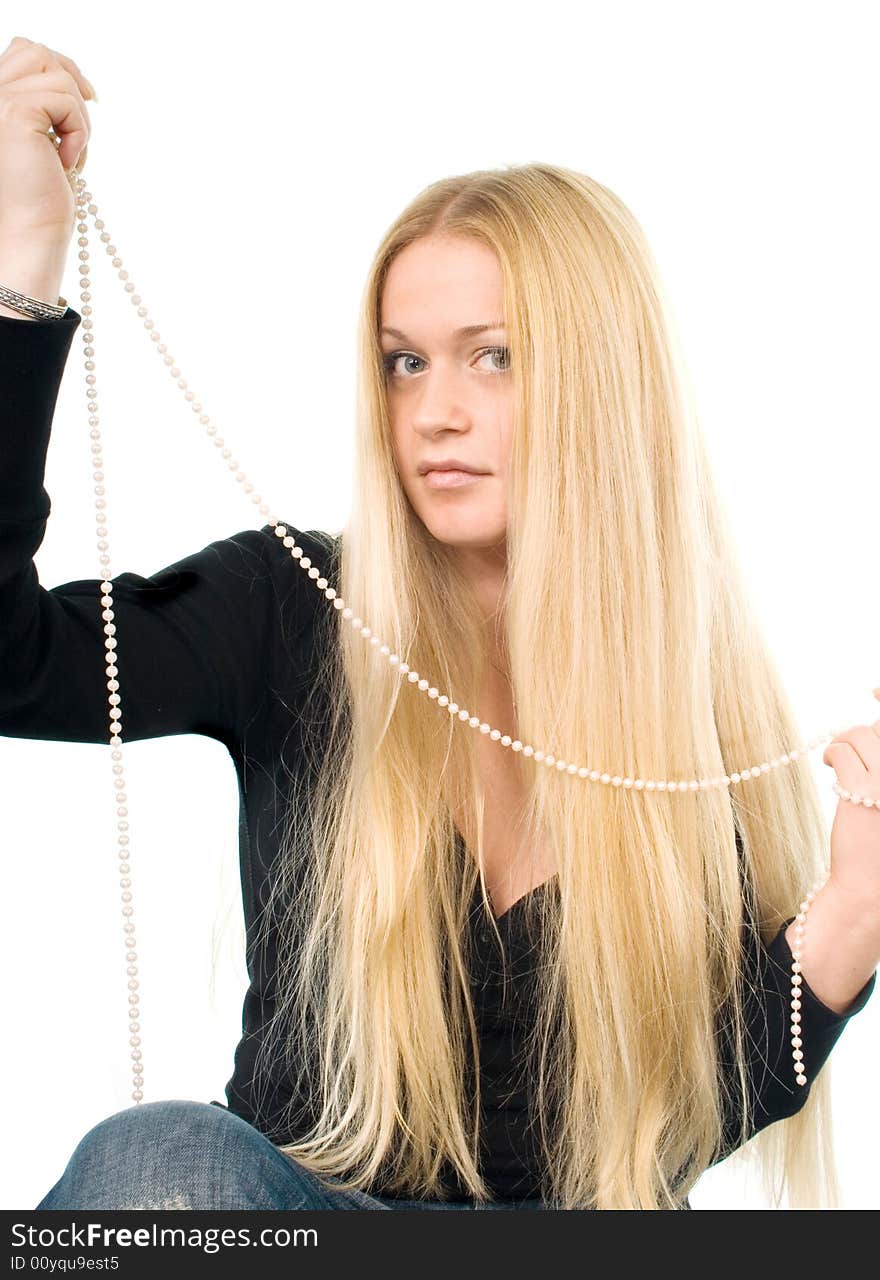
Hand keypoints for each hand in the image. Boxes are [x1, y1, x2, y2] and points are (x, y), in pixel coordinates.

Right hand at [0, 36, 95, 244]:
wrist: (30, 230)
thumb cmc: (41, 192)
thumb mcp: (46, 139)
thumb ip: (49, 105)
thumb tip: (81, 84)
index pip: (26, 51)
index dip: (62, 67)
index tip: (89, 97)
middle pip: (38, 53)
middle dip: (71, 87)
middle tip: (79, 132)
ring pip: (58, 77)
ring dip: (77, 119)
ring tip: (68, 155)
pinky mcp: (15, 112)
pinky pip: (65, 100)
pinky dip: (78, 131)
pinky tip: (65, 161)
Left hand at [821, 688, 879, 912]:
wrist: (873, 887)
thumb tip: (874, 709)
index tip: (871, 688)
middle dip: (864, 736)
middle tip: (854, 758)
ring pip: (861, 734)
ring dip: (846, 744)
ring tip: (842, 766)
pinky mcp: (865, 790)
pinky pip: (841, 750)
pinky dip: (832, 754)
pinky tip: (831, 768)